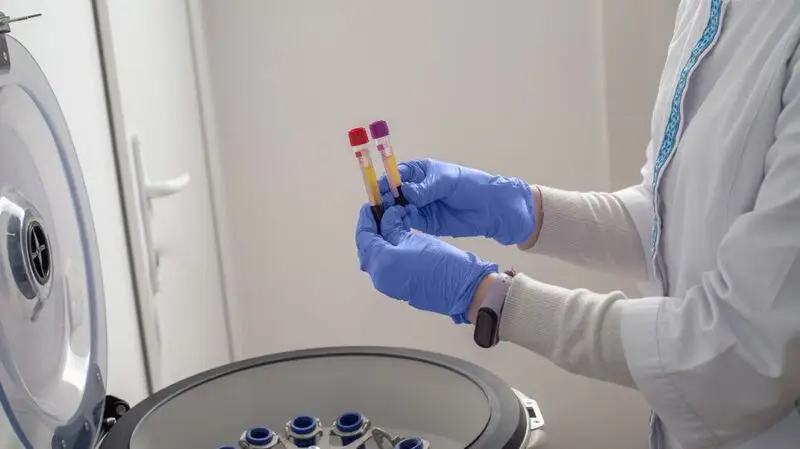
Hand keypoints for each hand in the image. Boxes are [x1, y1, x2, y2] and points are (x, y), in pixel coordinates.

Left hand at [356, 204, 497, 322]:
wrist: (462, 288)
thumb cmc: (442, 261)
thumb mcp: (415, 238)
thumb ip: (394, 227)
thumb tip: (386, 218)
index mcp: (382, 262)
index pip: (365, 237)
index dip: (366, 219)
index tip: (370, 205)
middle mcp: (380, 276)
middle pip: (366, 249)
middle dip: (370, 230)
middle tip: (376, 213)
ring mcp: (388, 285)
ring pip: (374, 258)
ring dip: (376, 241)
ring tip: (386, 224)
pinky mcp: (397, 288)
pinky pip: (383, 267)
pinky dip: (384, 252)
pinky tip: (393, 240)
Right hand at [378, 159, 535, 244]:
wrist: (491, 208)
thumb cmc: (471, 186)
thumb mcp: (447, 181)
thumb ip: (425, 187)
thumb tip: (405, 192)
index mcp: (420, 171)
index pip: (396, 174)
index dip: (387, 182)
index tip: (382, 190)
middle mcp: (416, 188)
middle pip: (393, 193)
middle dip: (386, 199)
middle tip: (384, 207)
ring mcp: (419, 206)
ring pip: (397, 209)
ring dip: (391, 213)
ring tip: (390, 217)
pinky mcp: (424, 223)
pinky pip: (407, 222)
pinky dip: (400, 223)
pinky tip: (398, 225)